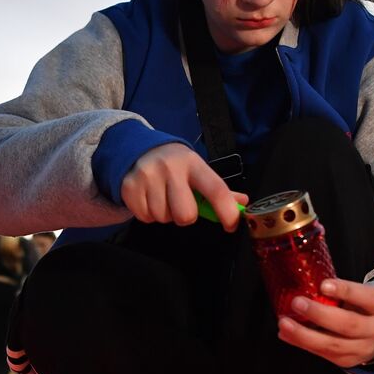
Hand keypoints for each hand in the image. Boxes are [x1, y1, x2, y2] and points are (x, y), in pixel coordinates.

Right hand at [120, 143, 247, 230]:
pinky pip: (145, 218)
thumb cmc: (175, 165)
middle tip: (180, 204)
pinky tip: (148, 198)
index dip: (227, 211)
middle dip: (185, 216)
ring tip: (161, 197)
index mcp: (193, 163)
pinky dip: (148, 214)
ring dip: (165, 214)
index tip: (231, 225)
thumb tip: (243, 203)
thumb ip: (218, 189)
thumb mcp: (197, 170)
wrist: (137, 149)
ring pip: (164, 219)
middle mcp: (170, 168)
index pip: (216, 189)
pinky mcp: (129, 188)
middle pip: (186, 215)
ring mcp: (147, 177)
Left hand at [277, 278, 373, 367]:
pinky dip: (301, 343)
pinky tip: (286, 334)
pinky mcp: (346, 361)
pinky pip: (322, 353)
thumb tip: (306, 282)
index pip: (367, 298)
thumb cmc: (363, 310)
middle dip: (319, 314)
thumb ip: (340, 291)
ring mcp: (360, 349)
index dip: (345, 291)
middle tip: (297, 303)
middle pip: (348, 324)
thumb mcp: (361, 296)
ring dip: (304, 334)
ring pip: (332, 345)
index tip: (323, 285)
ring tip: (284, 323)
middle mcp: (373, 330)